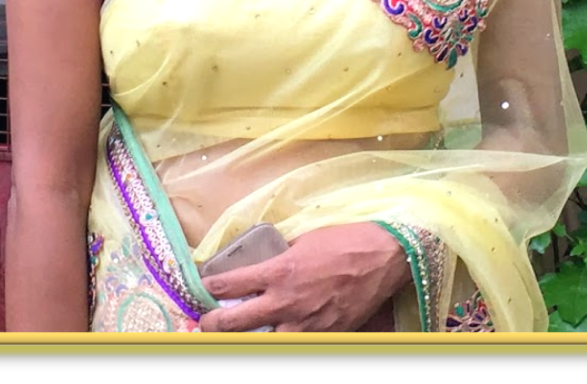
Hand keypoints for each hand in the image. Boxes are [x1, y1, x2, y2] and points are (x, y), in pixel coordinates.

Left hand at [198, 223, 410, 332]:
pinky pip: (293, 344)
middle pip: (234, 323)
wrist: (384, 258)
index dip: (209, 285)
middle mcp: (286, 302)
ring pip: (260, 344)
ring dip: (244, 338)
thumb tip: (263, 266)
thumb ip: (280, 258)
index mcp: (279, 271)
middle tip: (205, 321)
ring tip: (235, 335)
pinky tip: (275, 336)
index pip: (229, 283)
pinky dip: (280, 340)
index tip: (202, 285)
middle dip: (213, 323)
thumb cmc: (345, 242)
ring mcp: (304, 324)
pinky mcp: (323, 336)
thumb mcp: (304, 242)